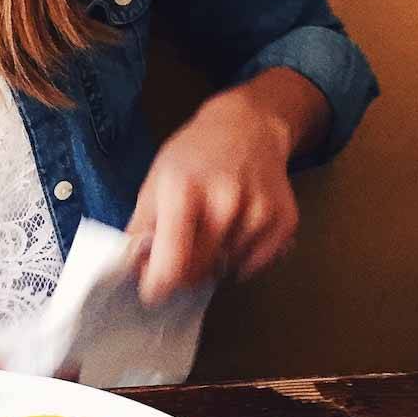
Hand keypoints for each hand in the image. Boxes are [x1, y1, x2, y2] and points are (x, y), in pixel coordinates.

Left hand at [126, 79, 304, 306]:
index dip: (159, 283)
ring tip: (212, 227)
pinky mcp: (285, 222)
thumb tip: (132, 270)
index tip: (153, 289)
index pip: (173, 261)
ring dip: (214, 262)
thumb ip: (142, 228)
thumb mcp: (156, 181)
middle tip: (181, 250)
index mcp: (184, 190)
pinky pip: (255, 265)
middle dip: (184, 271)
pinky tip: (236, 229)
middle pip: (199, 270)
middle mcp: (225, 201)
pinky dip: (241, 257)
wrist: (248, 127)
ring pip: (226, 269)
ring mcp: (259, 213)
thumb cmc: (195, 154)